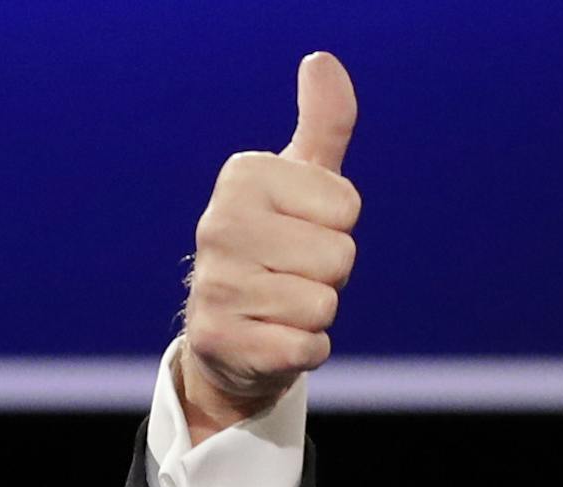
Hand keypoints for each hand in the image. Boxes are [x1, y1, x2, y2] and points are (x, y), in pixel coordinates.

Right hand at [176, 52, 360, 441]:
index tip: (302, 232)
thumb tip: (323, 61)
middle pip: (339, 256)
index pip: (346, 205)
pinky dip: (304, 350)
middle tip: (292, 274)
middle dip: (329, 274)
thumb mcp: (302, 182)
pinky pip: (307, 348)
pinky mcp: (223, 342)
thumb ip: (323, 125)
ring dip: (315, 314)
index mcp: (243, 177)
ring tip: (280, 306)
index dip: (337, 227)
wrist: (231, 334)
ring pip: (324, 304)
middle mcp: (218, 225)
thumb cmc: (278, 246)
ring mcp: (216, 286)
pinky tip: (274, 339)